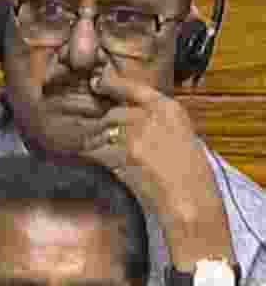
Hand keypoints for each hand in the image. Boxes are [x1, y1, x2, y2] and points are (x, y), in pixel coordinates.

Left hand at [81, 66, 222, 230]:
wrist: (191, 203)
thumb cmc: (192, 177)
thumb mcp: (183, 136)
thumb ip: (157, 121)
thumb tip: (128, 113)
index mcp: (169, 109)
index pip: (132, 87)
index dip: (112, 84)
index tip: (99, 82)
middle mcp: (150, 116)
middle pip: (112, 113)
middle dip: (107, 128)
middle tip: (110, 143)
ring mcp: (134, 134)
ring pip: (101, 131)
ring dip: (98, 142)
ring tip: (108, 157)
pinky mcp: (120, 154)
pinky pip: (95, 150)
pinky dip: (94, 157)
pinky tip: (102, 166)